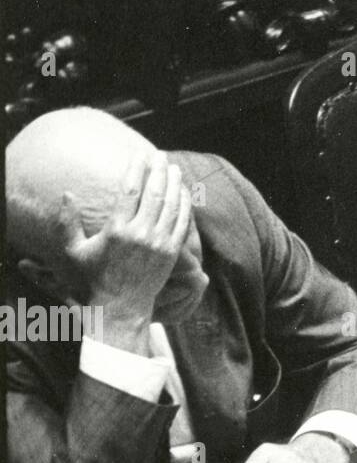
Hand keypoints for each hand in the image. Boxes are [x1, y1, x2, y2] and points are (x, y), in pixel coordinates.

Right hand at [57, 153, 191, 352]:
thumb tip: (67, 194)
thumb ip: (66, 222)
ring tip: (174, 168)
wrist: (119, 308)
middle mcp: (141, 234)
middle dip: (158, 170)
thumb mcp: (72, 252)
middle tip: (160, 155)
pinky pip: (183, 222)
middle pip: (155, 193)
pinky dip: (185, 204)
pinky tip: (184, 192)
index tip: (139, 154)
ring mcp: (159, 243)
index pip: (130, 191)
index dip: (136, 169)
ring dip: (174, 183)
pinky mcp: (172, 252)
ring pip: (172, 205)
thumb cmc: (91, 279)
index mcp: (116, 230)